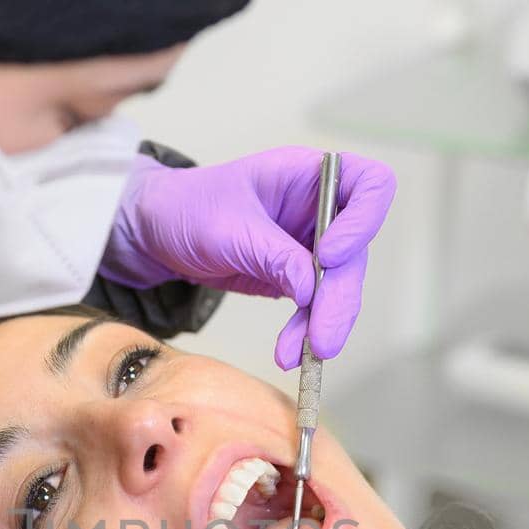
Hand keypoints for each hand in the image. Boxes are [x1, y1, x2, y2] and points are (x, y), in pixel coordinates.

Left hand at [101, 147, 396, 369]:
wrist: (158, 232)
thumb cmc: (188, 208)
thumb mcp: (229, 229)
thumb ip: (275, 256)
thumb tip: (314, 290)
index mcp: (310, 174)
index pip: (371, 185)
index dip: (362, 222)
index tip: (329, 256)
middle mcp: (320, 208)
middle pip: (356, 251)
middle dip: (339, 297)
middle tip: (323, 337)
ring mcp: (310, 244)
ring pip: (339, 287)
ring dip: (324, 324)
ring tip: (302, 355)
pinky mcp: (297, 277)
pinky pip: (314, 308)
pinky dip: (305, 332)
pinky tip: (291, 353)